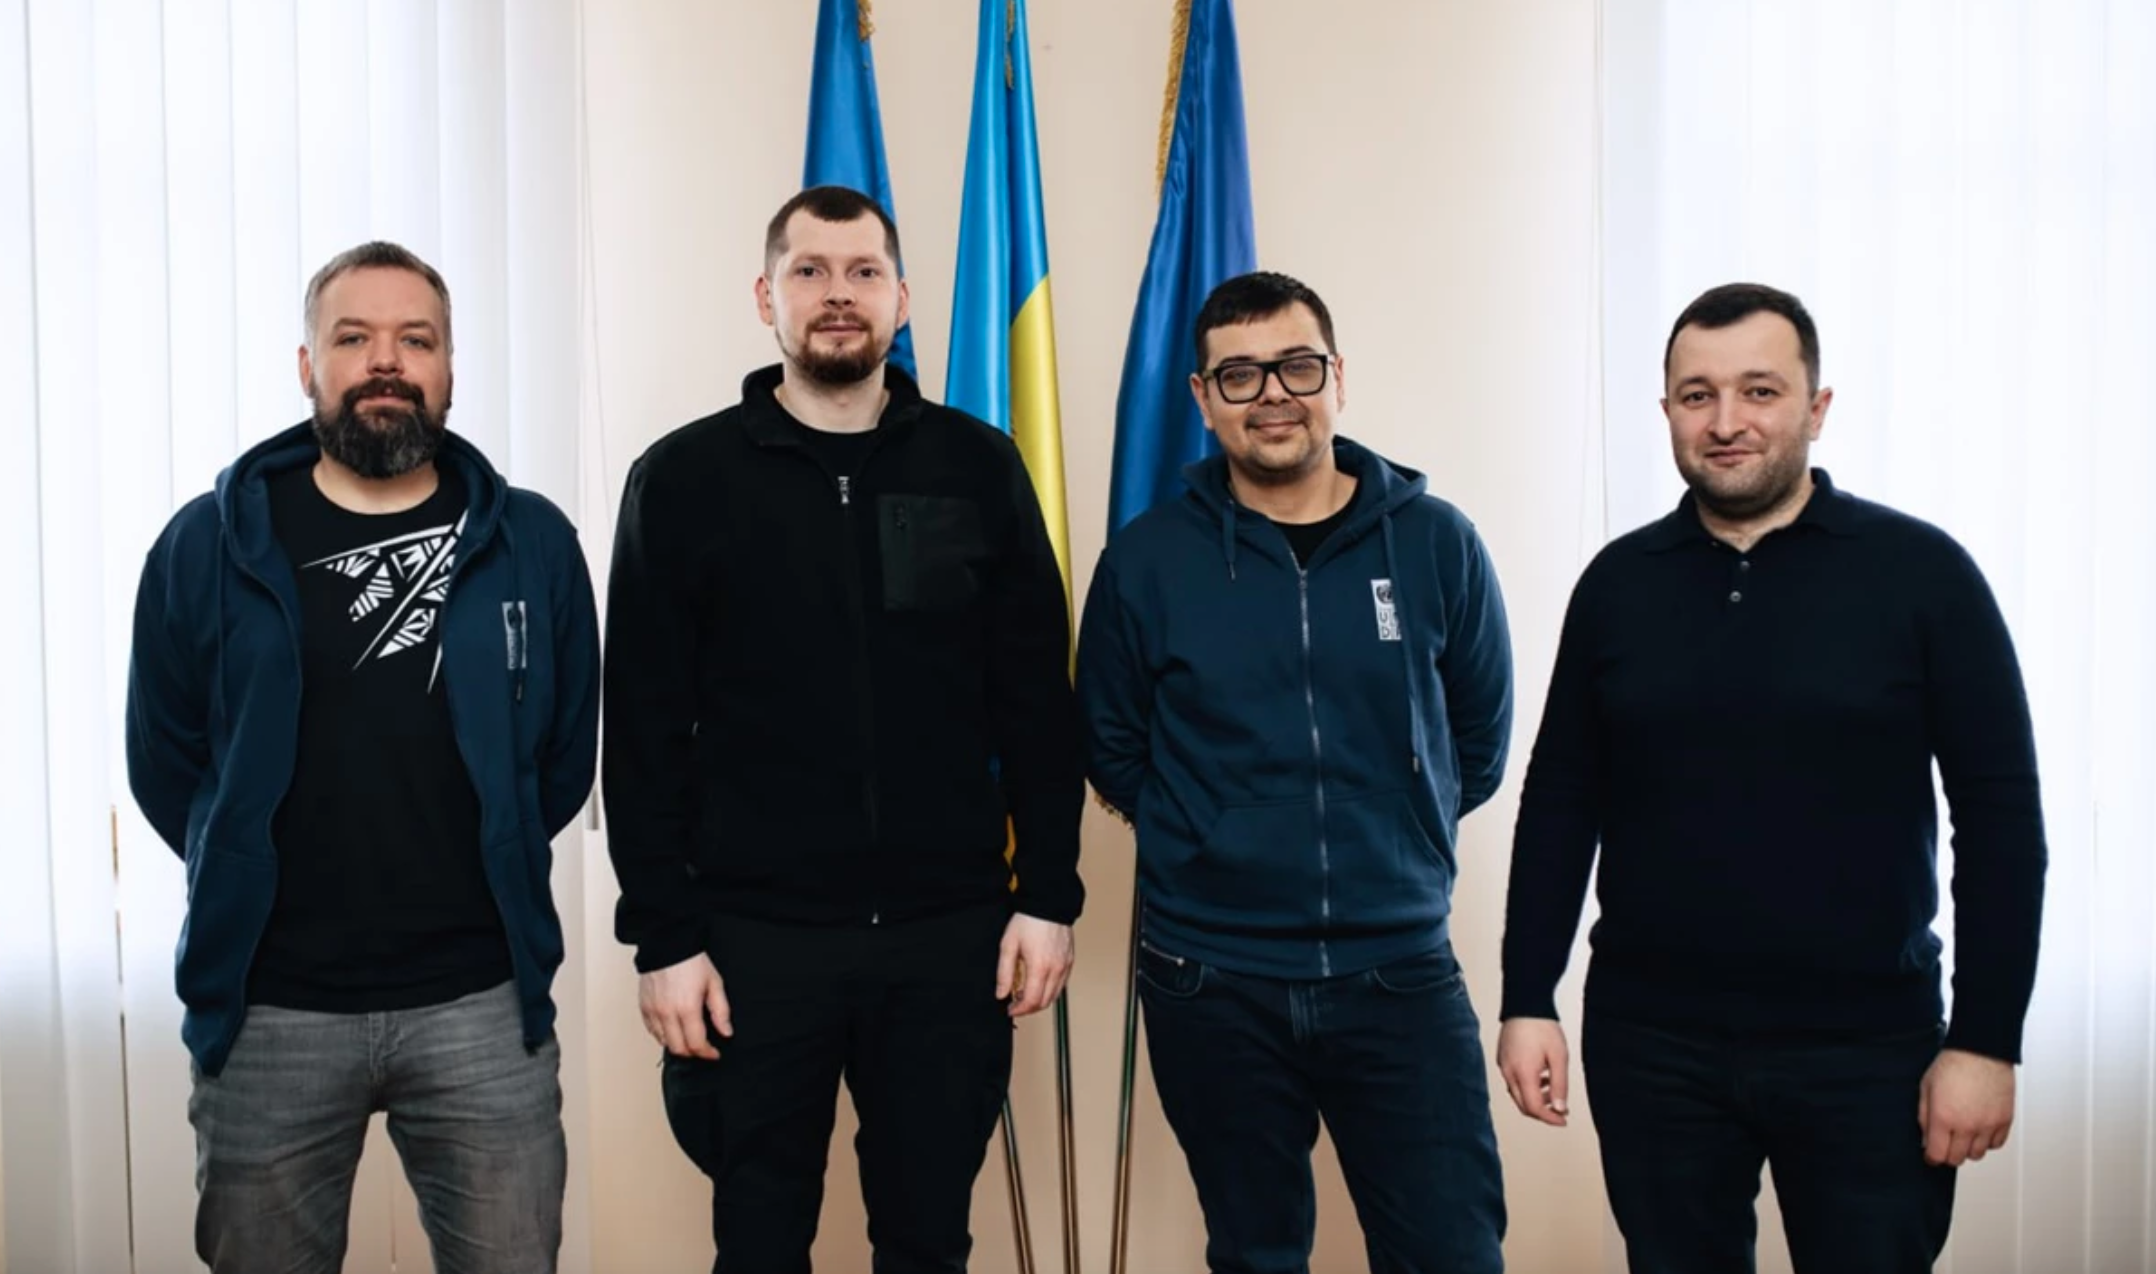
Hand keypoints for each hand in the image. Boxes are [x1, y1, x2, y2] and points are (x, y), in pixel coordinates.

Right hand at [639, 953, 731, 1058]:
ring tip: (689, 1039)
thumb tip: (726, 1032)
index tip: (715, 1053)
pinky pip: (652, 1031)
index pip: (696, 1044)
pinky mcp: (644, 1007)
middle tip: (703, 1048)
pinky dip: (663, 1036)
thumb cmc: (691, 961)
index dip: (708, 1053)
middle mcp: (667, 1013)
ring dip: (678, 1045)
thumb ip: (721, 1011)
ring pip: (664, 1042)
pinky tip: (673, 1030)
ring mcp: (653, 1011)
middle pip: (679, 1049)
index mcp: (687, 1009)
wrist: (667, 943)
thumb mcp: (714, 983)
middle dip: (693, 1053)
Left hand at [997, 914, 1074, 1017]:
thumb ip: (1004, 973)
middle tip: (1016, 1003)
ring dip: (1040, 1000)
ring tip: (1025, 992)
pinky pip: (1062, 984)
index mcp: (1040, 967)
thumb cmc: (1028, 920)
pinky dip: (1050, 990)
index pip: (1031, 1001)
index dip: (1019, 1010)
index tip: (1010, 1009)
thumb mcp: (1008, 945)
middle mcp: (1055, 969)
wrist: (1048, 903)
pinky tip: (1039, 982)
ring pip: (1055, 996)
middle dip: (1029, 1008)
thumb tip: (1001, 993)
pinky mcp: (1069, 961)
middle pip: (1044, 1002)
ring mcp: (1065, 965)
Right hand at [1496, 1017, 1572, 1126]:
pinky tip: (1541, 1076)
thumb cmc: (1542, 1027)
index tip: (1563, 1120)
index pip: (1534, 1108)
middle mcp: (1509, 1073)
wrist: (1525, 1004)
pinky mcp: (1502, 1059)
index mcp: (1523, 1074)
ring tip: (1553, 1089)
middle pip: (1523, 1105)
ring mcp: (1503, 1066)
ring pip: (1517, 1094)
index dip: (1550, 1118)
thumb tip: (1560, 1108)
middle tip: (1560, 1110)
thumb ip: (1560, 1085)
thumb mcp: (1559, 1058)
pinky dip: (1527, 1086)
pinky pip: (1513, 1081)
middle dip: (1542, 1111)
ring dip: (1535, 1098)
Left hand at [1919, 1048, 2014, 1165]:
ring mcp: (1988, 1124)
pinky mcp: (2004, 1120)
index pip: (1937, 1155)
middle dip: (1948, 1154)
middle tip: (1946, 1143)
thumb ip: (1924, 1117)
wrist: (1981, 1050)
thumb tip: (1926, 1139)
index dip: (1931, 1158)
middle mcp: (1967, 1125)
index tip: (1931, 1155)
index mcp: (1944, 1117)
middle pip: (1957, 1159)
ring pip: (1977, 1154)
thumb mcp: (1926, 1088)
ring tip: (1963, 1133)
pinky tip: (1980, 1129)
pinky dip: (1987, 1141)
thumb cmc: (1953, 1064)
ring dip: (1968, 1148)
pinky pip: (1996, 1144)